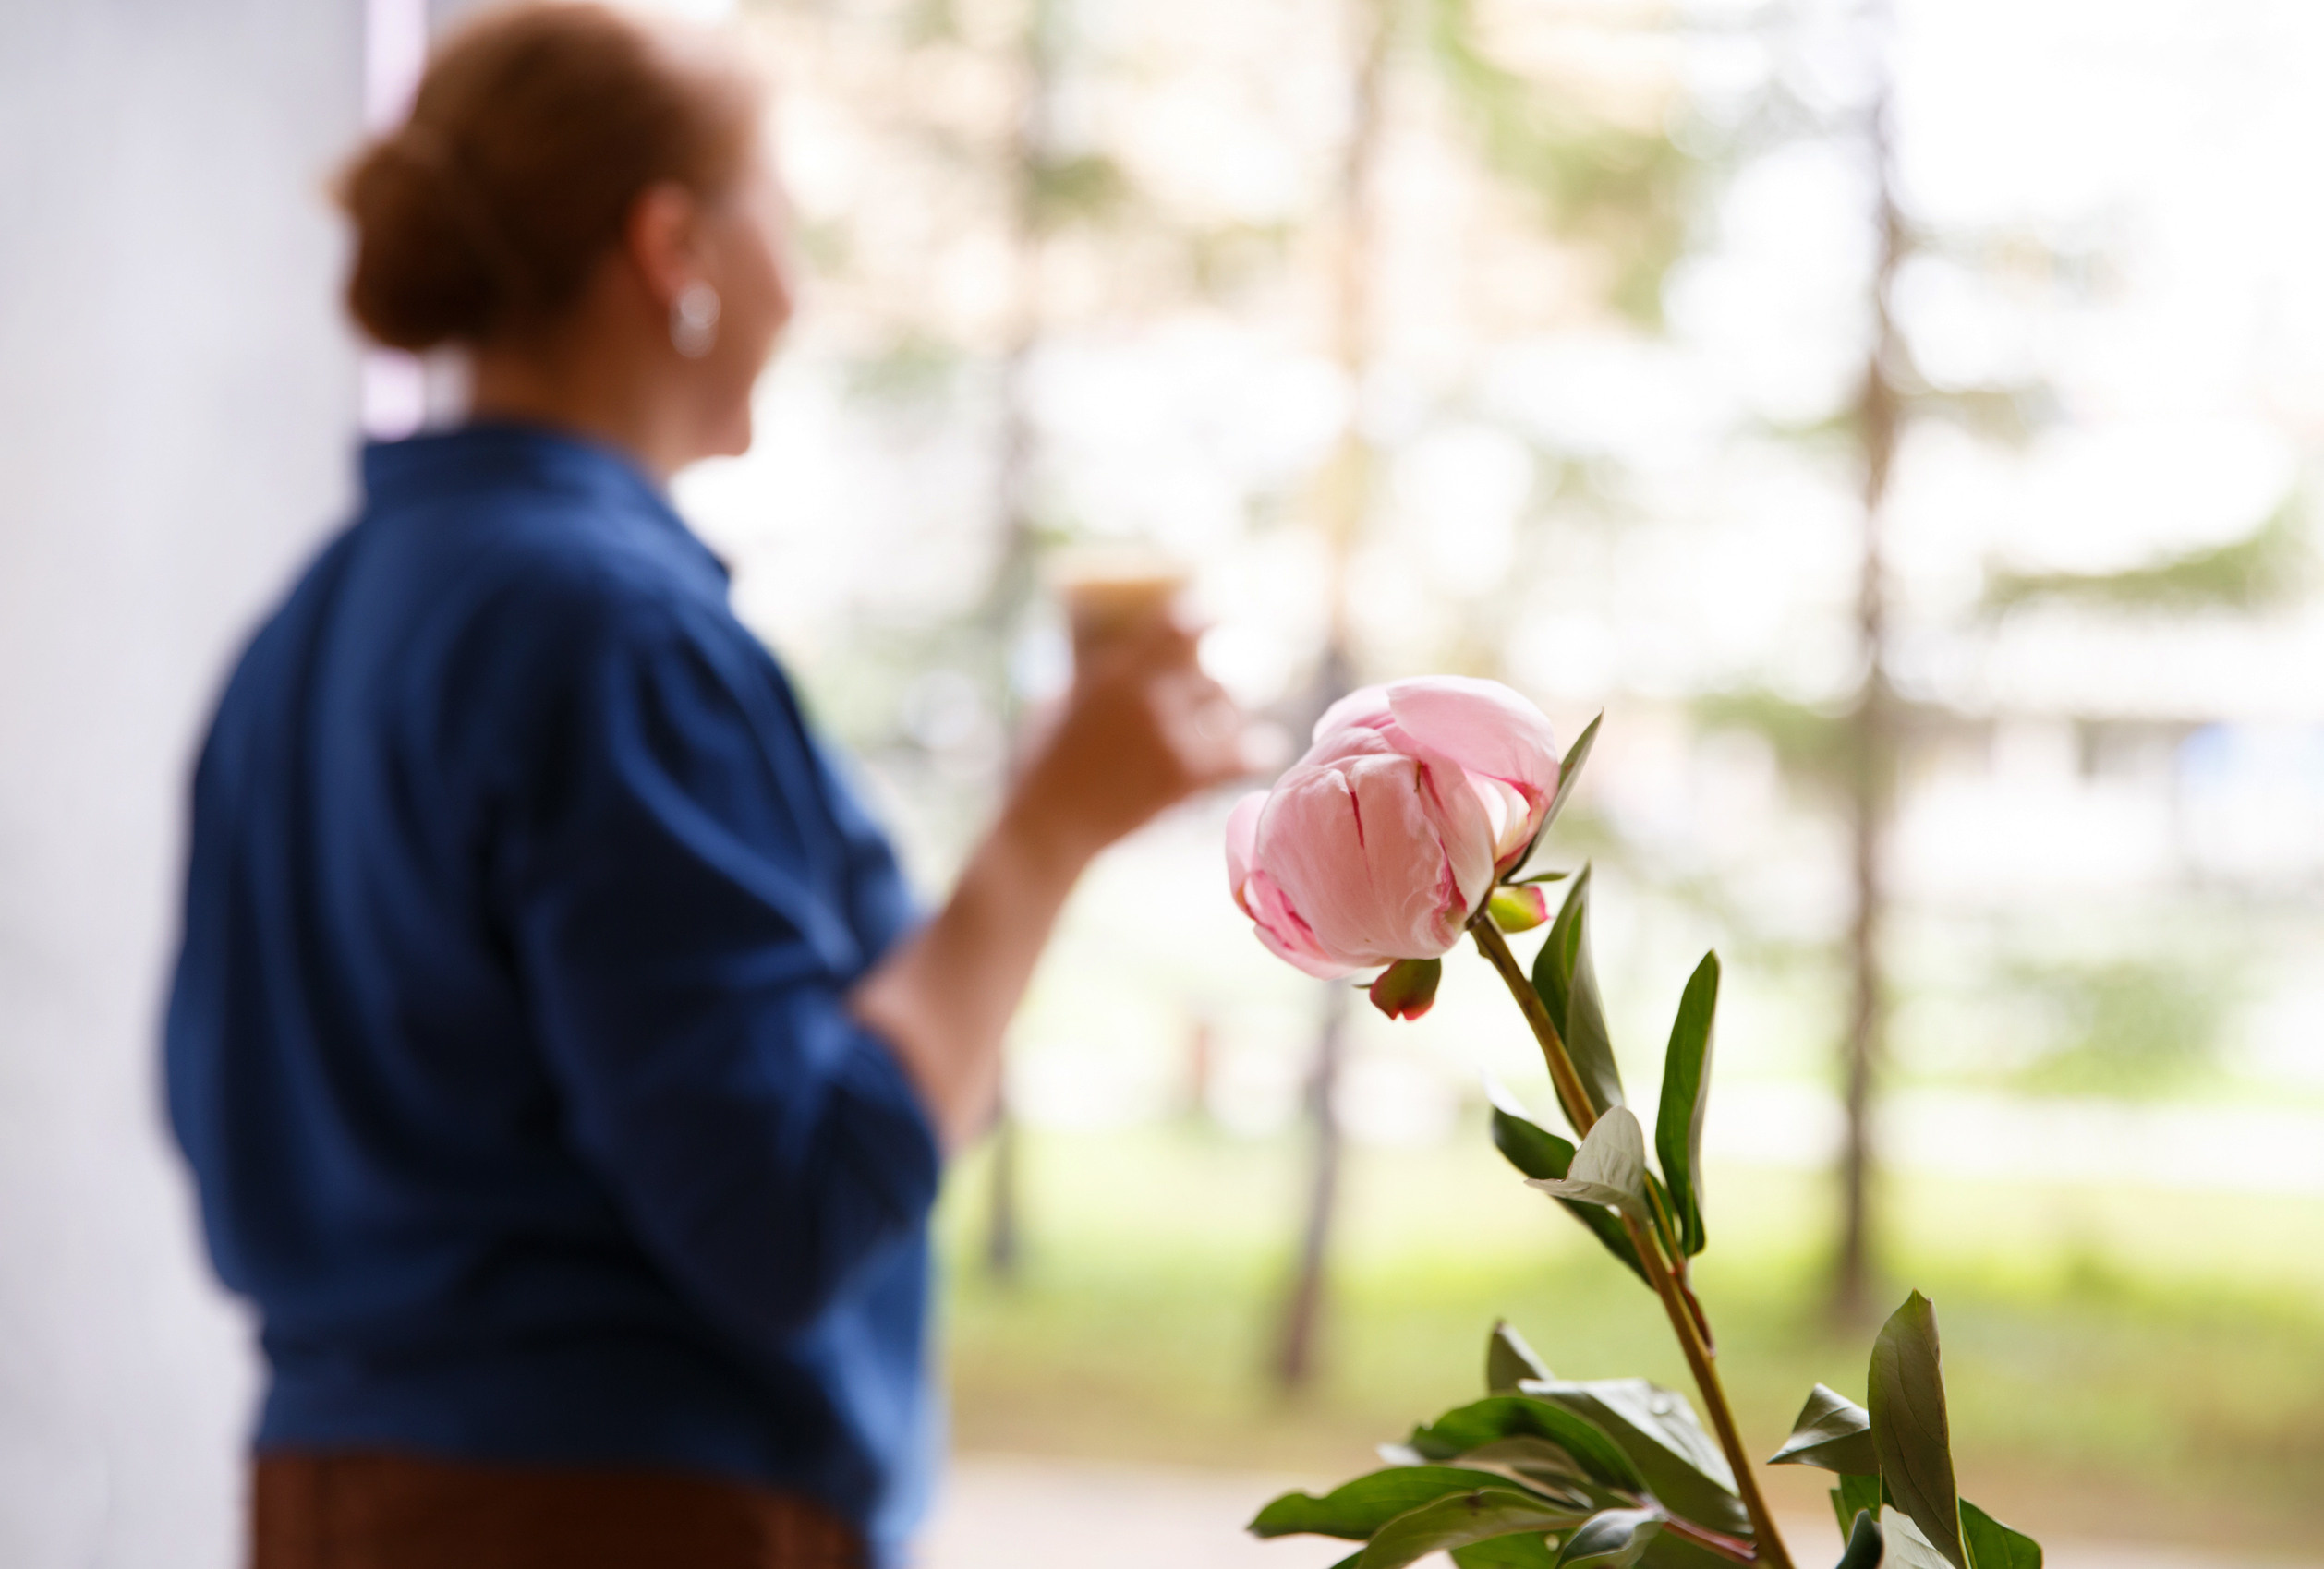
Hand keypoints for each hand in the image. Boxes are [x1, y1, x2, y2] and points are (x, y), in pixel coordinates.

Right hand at [1008, 616, 1248, 866]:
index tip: (1209, 618)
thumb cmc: (1037, 763)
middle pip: (1207, 672)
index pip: (1178, 624)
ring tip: (1219, 725)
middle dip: (1209, 681)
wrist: (1047, 826)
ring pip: (1226, 710)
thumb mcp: (1054, 700)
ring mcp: (1171, 736)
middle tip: (1207, 688)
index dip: (1201, 617)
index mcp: (1114, 669)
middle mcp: (1149, 695)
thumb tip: (1101, 650)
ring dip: (1225, 715)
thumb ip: (1085, 673)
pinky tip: (1263, 749)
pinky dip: (1256, 752)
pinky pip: (1242, 756)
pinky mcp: (1185, 777)